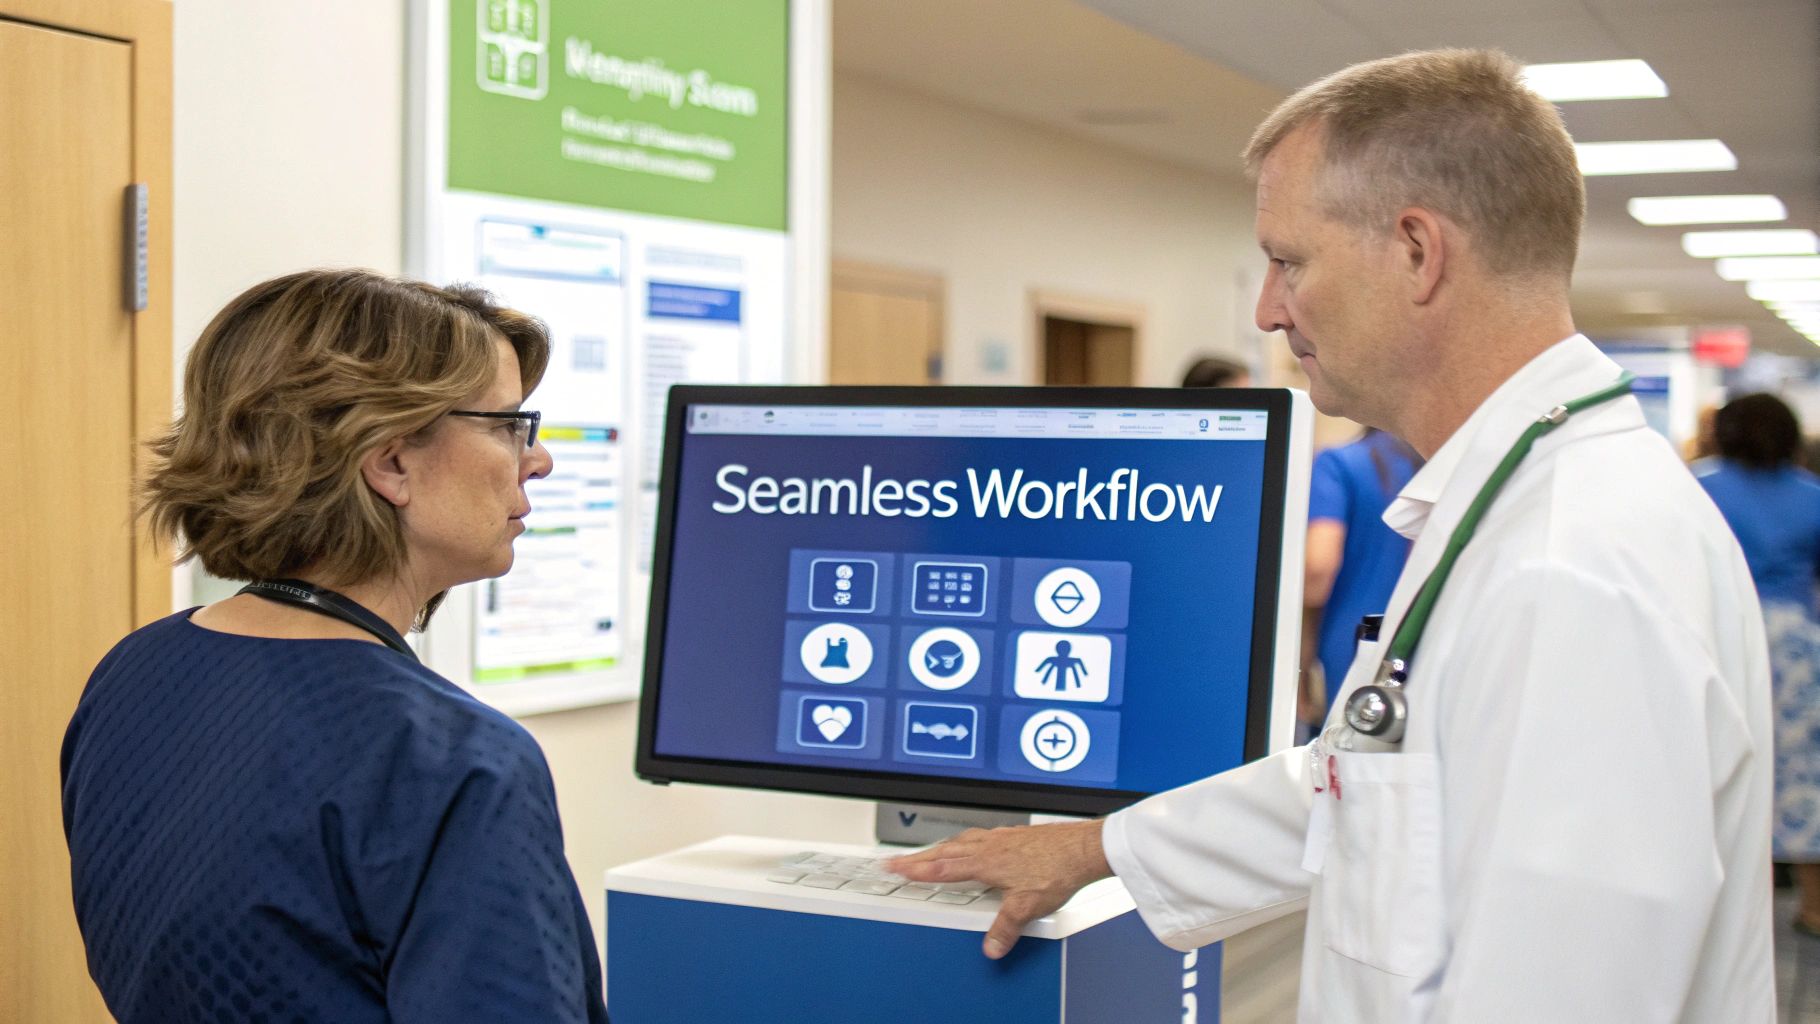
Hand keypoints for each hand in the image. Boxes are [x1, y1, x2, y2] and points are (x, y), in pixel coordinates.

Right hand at [885, 819, 1111, 958]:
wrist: (1084, 848)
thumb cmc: (1058, 870)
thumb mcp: (1027, 906)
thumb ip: (1005, 928)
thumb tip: (991, 946)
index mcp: (985, 862)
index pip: (942, 867)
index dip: (915, 869)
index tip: (894, 867)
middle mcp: (990, 846)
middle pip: (946, 850)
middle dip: (921, 856)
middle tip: (901, 860)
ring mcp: (1003, 838)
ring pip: (963, 841)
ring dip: (943, 847)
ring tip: (933, 852)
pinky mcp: (1017, 835)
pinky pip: (982, 836)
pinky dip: (969, 841)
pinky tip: (977, 845)